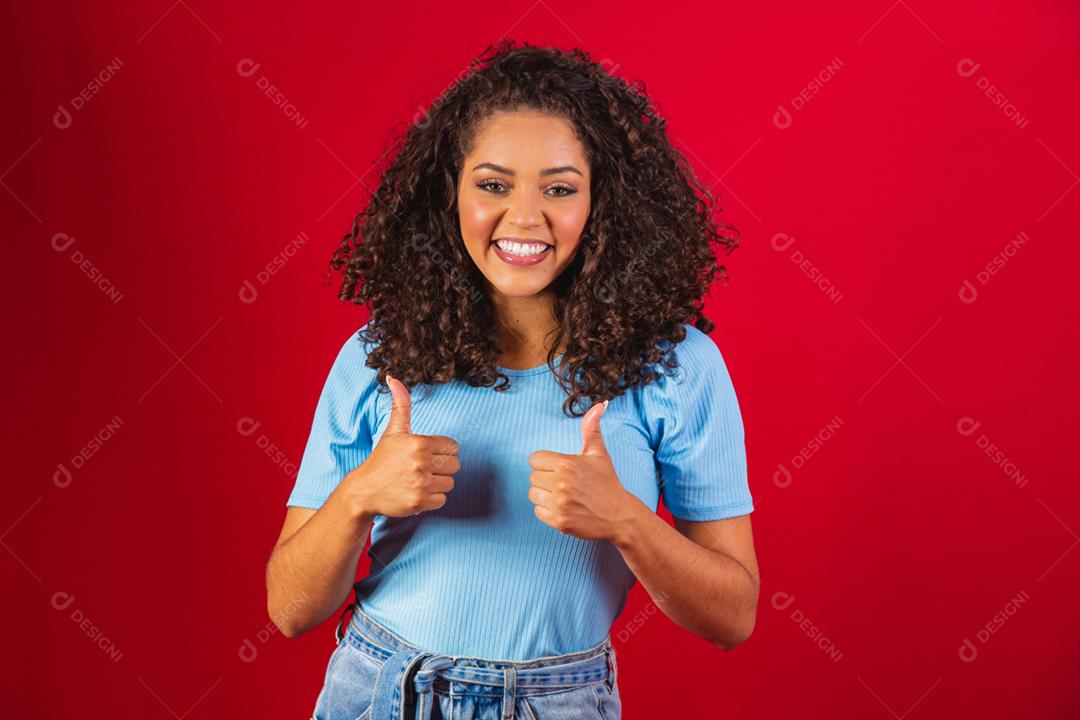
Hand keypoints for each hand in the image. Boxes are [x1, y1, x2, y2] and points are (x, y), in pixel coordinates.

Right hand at [341, 373, 459, 518]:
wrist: (364, 490)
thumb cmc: (382, 459)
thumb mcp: (393, 431)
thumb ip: (400, 405)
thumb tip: (393, 378)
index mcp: (420, 443)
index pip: (453, 447)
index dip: (441, 451)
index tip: (425, 455)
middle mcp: (421, 462)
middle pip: (455, 466)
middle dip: (441, 468)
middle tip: (422, 469)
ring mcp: (421, 484)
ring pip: (450, 484)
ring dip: (437, 484)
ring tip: (418, 481)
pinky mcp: (420, 502)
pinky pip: (442, 500)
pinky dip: (432, 499)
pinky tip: (416, 493)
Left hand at [527, 400, 633, 541]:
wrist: (619, 516)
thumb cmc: (607, 482)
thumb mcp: (599, 454)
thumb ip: (592, 428)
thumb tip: (600, 404)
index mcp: (567, 464)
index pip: (535, 460)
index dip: (546, 464)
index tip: (559, 469)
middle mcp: (561, 483)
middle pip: (533, 477)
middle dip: (546, 479)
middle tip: (564, 484)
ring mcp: (559, 504)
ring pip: (533, 494)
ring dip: (545, 495)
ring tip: (564, 496)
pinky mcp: (558, 521)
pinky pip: (538, 511)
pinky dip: (548, 511)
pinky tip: (564, 508)